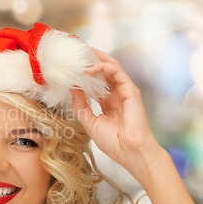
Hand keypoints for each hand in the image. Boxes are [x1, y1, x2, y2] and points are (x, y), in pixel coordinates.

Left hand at [71, 49, 162, 175]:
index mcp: (108, 102)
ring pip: (111, 67)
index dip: (84, 73)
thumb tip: (72, 88)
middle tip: (77, 51)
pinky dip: (104, 67)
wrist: (129, 152)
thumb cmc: (113, 141)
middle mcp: (117, 94)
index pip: (96, 82)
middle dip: (91, 60)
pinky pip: (118, 73)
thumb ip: (80, 105)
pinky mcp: (131, 91)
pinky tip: (91, 68)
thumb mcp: (89, 121)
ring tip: (82, 54)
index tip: (71, 66)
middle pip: (104, 71)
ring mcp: (125, 92)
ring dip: (97, 59)